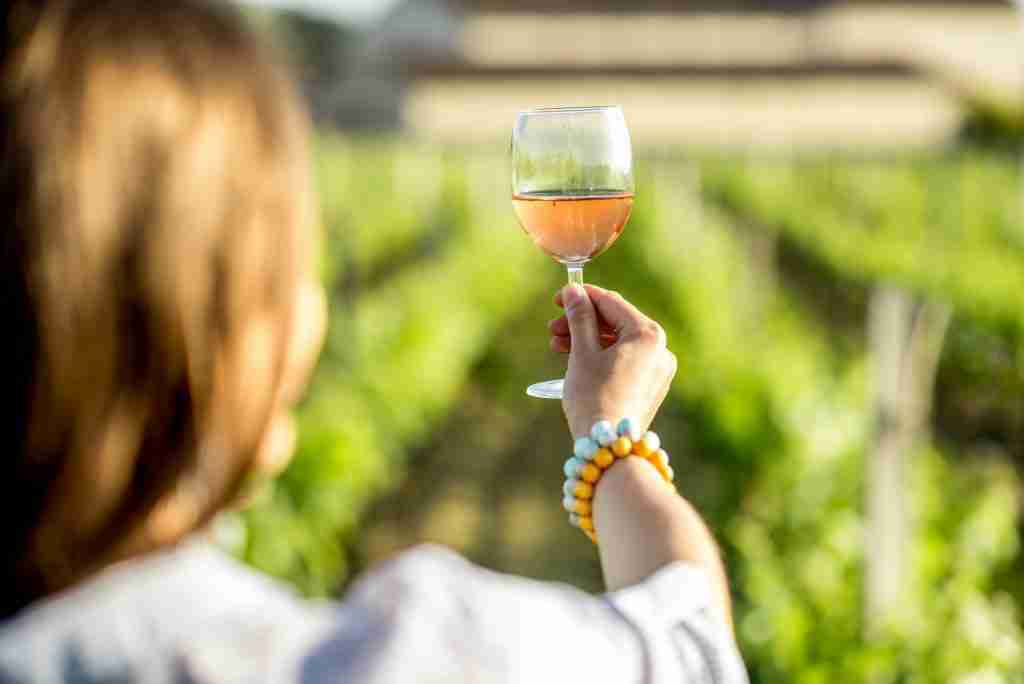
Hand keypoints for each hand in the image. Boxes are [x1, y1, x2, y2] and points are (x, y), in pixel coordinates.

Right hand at [549, 284, 675, 438]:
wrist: (609, 447)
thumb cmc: (594, 397)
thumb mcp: (582, 352)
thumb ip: (579, 317)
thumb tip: (573, 291)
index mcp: (648, 335)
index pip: (611, 303)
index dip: (581, 297)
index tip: (557, 299)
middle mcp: (660, 349)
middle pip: (615, 323)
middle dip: (581, 323)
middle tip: (552, 328)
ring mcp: (658, 370)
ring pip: (618, 343)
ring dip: (587, 341)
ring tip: (557, 346)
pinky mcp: (651, 387)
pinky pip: (624, 361)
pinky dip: (601, 357)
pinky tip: (576, 360)